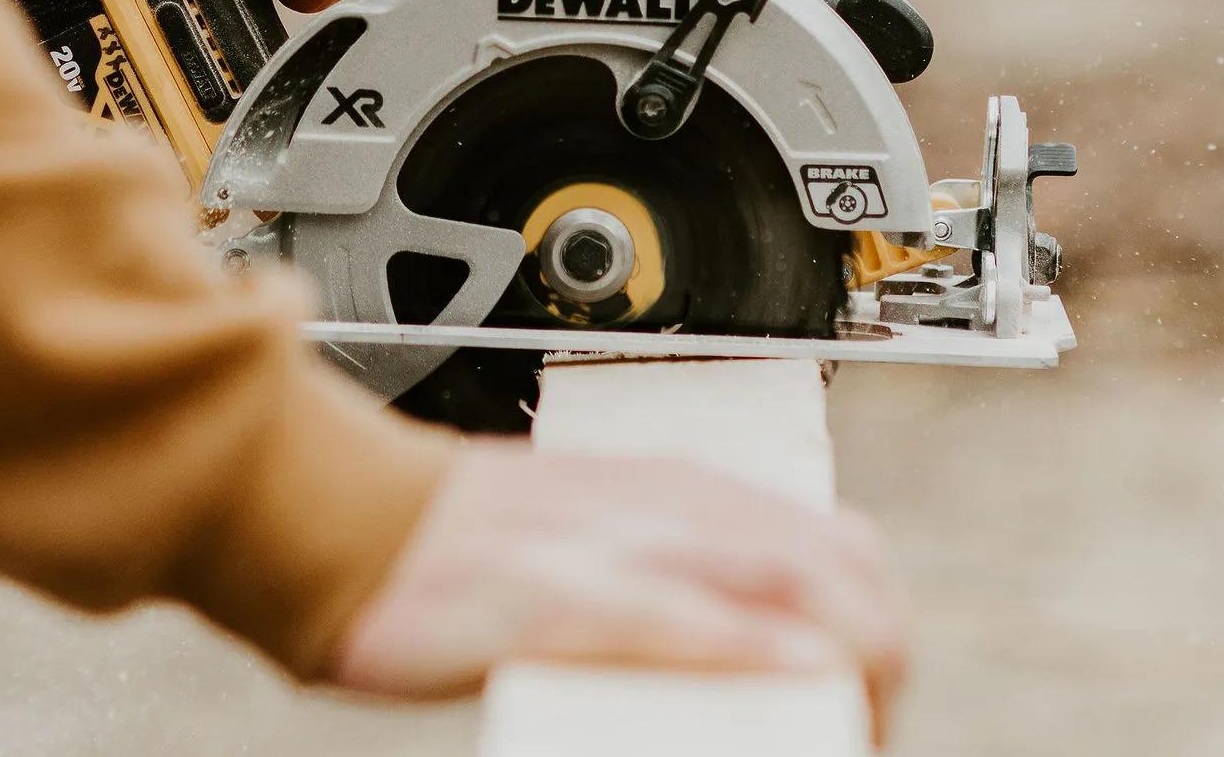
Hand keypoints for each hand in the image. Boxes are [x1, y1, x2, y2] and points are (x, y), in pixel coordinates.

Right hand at [331, 445, 909, 741]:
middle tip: (863, 732)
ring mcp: (613, 545)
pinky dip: (743, 647)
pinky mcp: (554, 595)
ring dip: (842, 663)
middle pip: (835, 570)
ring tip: (844, 732)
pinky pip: (670, 619)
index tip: (873, 695)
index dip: (882, 625)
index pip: (839, 548)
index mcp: (681, 491)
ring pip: (780, 582)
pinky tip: (789, 675)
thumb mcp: (596, 537)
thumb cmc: (461, 545)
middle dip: (881, 657)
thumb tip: (746, 645)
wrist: (341, 519)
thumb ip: (669, 575)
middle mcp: (664, 505)